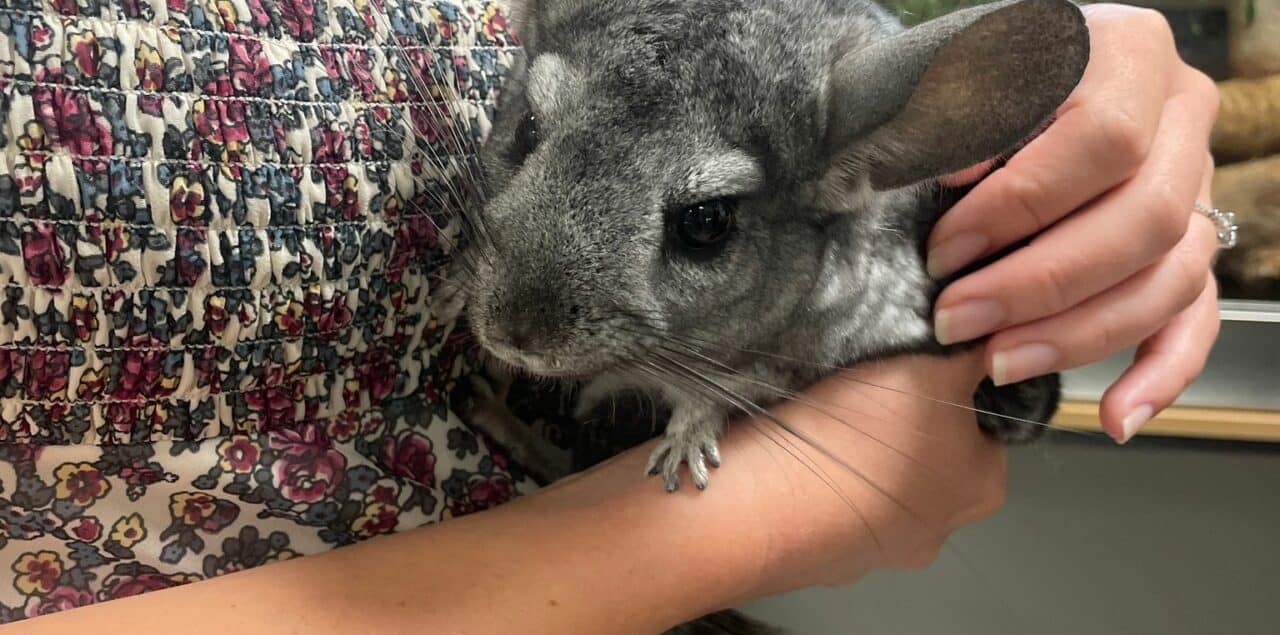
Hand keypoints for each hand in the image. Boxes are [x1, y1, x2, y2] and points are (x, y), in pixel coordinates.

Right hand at [733, 349, 1003, 595]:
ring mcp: (879, 554)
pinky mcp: (825, 561)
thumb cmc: (866, 433)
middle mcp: (940, 533)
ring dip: (859, 462)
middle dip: (903, 431)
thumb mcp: (934, 368)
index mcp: (983, 488)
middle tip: (869, 394)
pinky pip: (831, 512)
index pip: (983, 427)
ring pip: (877, 490)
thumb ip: (969, 355)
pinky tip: (801, 459)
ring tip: (827, 424)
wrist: (771, 500)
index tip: (915, 372)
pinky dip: (821, 488)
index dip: (952, 393)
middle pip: (930, 463)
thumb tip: (988, 342)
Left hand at [925, 4, 1222, 443]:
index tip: (944, 248)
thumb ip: (960, 113)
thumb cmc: (967, 79)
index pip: (1103, 142)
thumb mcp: (954, 70)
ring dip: (1078, 336)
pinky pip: (1194, 322)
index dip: (1020, 205)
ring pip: (1168, 281)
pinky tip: (1114, 419)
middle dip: (1038, 285)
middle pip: (1142, 221)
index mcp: (1132, 53)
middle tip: (955, 320)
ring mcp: (1195, 189)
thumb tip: (962, 178)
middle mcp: (1183, 118)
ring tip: (996, 364)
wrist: (997, 84)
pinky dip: (1158, 376)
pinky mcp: (1188, 250)